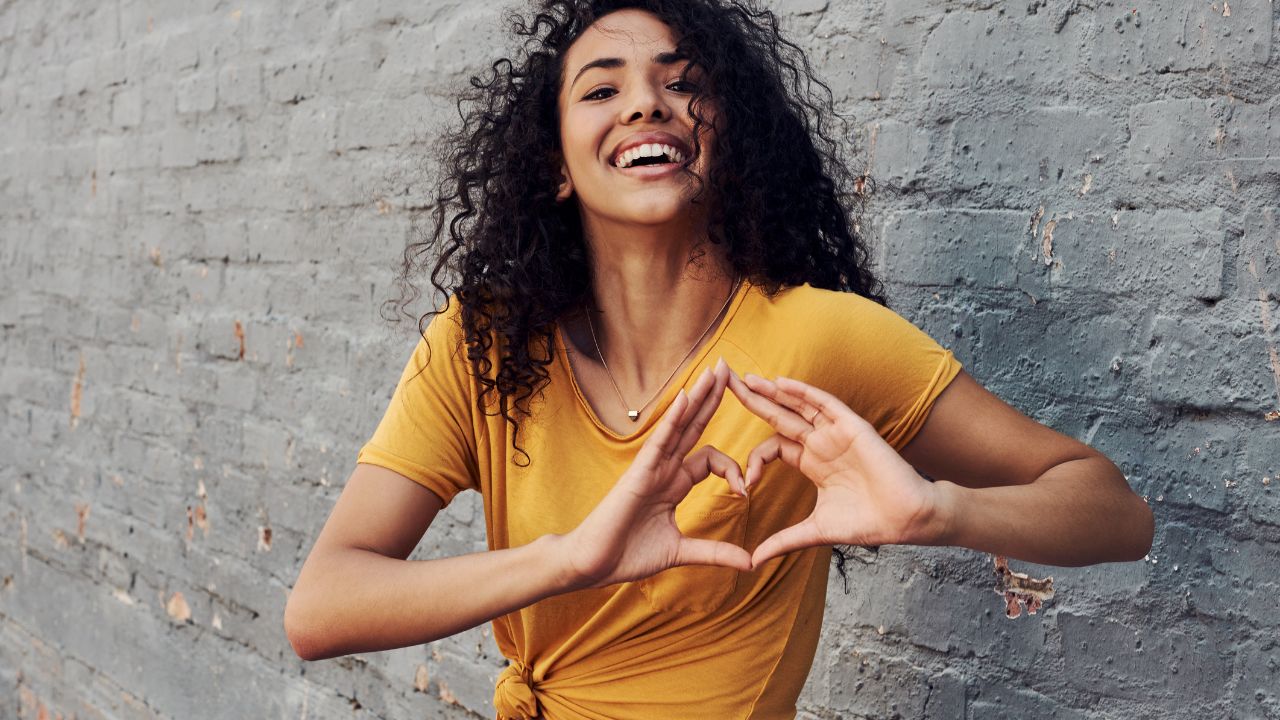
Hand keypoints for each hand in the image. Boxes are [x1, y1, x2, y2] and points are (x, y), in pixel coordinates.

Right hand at [560, 359, 752, 590]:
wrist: (593, 564)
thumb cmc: (628, 555)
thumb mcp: (681, 552)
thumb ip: (714, 552)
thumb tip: (750, 562)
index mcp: (674, 484)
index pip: (711, 458)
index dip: (733, 469)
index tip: (745, 493)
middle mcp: (665, 469)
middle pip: (695, 425)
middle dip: (714, 398)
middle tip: (732, 369)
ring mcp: (652, 467)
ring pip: (681, 424)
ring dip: (700, 396)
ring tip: (718, 369)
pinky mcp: (639, 472)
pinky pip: (660, 439)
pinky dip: (674, 418)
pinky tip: (687, 396)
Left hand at [728, 370, 943, 568]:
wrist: (905, 519)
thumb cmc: (868, 523)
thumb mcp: (815, 531)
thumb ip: (783, 541)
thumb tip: (752, 562)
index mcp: (811, 463)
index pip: (773, 448)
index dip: (754, 460)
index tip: (744, 486)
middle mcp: (820, 443)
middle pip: (779, 415)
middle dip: (751, 400)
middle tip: (723, 382)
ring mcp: (836, 433)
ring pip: (798, 404)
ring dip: (772, 391)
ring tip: (745, 378)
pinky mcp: (852, 427)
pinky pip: (824, 403)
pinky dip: (802, 392)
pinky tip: (780, 383)